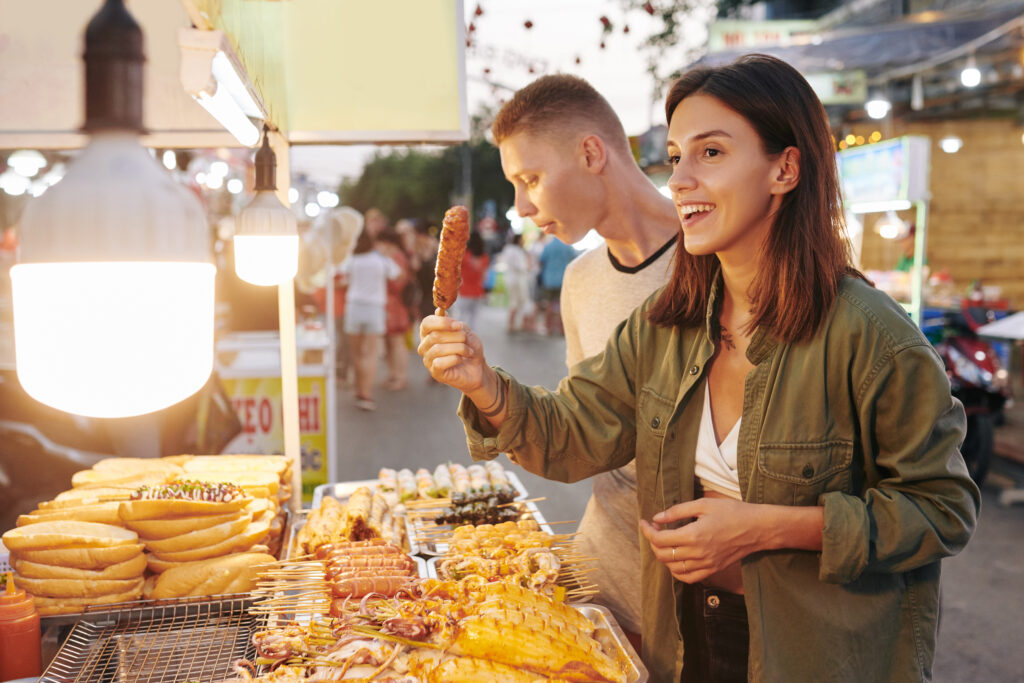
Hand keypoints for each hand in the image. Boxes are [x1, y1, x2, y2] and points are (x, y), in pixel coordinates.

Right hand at [418, 314, 487, 393]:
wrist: (478, 368)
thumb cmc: (469, 348)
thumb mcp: (463, 331)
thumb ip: (451, 322)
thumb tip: (438, 311)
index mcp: (429, 333)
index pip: (426, 323)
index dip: (443, 323)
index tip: (458, 325)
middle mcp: (425, 346)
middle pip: (435, 336)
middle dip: (455, 336)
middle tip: (466, 339)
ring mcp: (428, 360)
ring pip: (438, 349)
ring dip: (458, 348)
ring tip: (468, 351)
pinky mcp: (435, 372)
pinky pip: (440, 362)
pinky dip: (455, 359)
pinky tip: (461, 359)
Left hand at [639, 498, 762, 583]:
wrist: (757, 528)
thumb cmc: (732, 512)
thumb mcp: (703, 504)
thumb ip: (677, 512)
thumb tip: (657, 518)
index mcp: (694, 535)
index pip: (660, 539)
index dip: (648, 531)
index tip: (644, 522)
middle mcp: (698, 553)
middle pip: (663, 554)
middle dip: (653, 542)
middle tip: (654, 530)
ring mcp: (706, 564)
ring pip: (673, 568)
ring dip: (663, 556)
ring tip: (664, 543)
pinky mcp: (713, 569)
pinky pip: (688, 577)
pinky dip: (677, 571)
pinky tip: (676, 559)